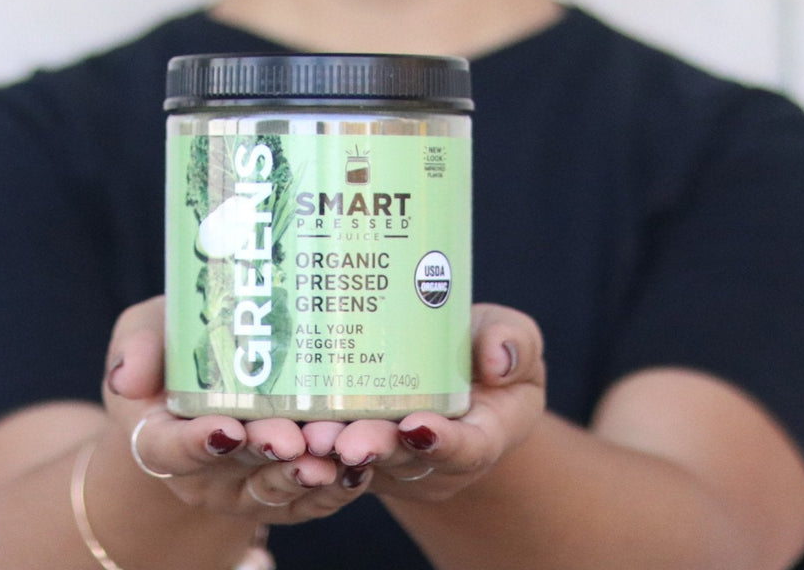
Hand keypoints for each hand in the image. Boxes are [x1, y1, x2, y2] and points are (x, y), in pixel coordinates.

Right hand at [103, 297, 373, 524]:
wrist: (200, 384)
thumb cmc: (172, 349)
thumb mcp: (145, 334)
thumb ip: (139, 346)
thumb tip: (129, 376)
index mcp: (159, 437)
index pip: (171, 449)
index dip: (199, 443)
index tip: (228, 428)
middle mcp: (200, 473)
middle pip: (235, 470)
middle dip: (268, 454)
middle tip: (295, 437)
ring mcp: (242, 487)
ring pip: (276, 489)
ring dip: (306, 474)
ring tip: (333, 453)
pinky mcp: (282, 490)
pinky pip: (308, 501)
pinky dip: (334, 489)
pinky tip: (357, 469)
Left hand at [303, 302, 546, 501]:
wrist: (458, 376)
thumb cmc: (487, 352)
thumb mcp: (515, 341)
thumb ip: (514, 344)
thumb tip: (498, 359)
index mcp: (482, 436)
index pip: (466, 449)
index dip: (442, 442)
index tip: (417, 426)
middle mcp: (436, 460)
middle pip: (404, 462)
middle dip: (374, 449)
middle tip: (347, 440)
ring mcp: (395, 461)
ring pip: (362, 463)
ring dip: (335, 452)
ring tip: (312, 435)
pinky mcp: (358, 450)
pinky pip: (333, 454)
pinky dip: (313, 443)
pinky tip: (288, 425)